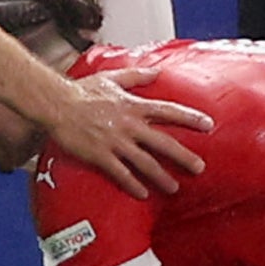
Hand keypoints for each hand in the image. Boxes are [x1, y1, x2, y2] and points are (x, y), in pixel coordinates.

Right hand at [50, 65, 208, 197]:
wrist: (57, 104)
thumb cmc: (81, 90)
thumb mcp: (111, 77)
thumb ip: (136, 75)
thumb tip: (156, 71)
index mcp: (133, 106)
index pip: (168, 111)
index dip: (189, 118)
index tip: (208, 124)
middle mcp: (129, 125)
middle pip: (163, 143)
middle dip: (183, 156)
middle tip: (199, 168)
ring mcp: (115, 142)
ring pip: (145, 163)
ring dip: (161, 177)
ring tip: (174, 188)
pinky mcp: (101, 156)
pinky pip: (121, 174)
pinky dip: (133, 185)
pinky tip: (143, 194)